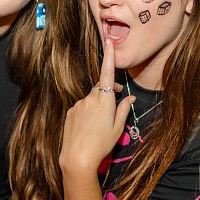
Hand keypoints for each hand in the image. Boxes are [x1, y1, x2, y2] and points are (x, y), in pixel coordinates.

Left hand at [59, 40, 133, 172]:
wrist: (77, 157)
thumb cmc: (101, 144)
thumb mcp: (117, 128)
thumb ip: (124, 109)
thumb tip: (129, 97)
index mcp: (104, 100)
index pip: (107, 73)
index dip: (109, 57)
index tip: (109, 42)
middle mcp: (89, 98)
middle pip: (101, 88)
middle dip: (108, 92)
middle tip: (115, 105)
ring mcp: (78, 105)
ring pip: (91, 99)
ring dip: (97, 105)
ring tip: (99, 125)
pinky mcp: (70, 112)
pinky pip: (81, 107)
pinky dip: (87, 112)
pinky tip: (89, 128)